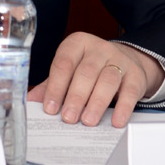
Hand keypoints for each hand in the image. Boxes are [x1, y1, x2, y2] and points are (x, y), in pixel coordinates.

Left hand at [27, 34, 162, 127]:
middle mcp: (98, 48)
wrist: (125, 61)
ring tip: (88, 121)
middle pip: (86, 72)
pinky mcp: (135, 74)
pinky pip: (130, 91)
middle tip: (68, 118)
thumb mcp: (70, 71)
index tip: (49, 107)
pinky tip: (116, 120)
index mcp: (77, 44)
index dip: (56, 86)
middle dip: (75, 97)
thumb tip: (29, 101)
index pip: (63, 63)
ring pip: (107, 80)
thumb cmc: (91, 69)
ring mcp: (119, 59)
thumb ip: (51, 85)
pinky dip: (123, 107)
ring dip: (96, 103)